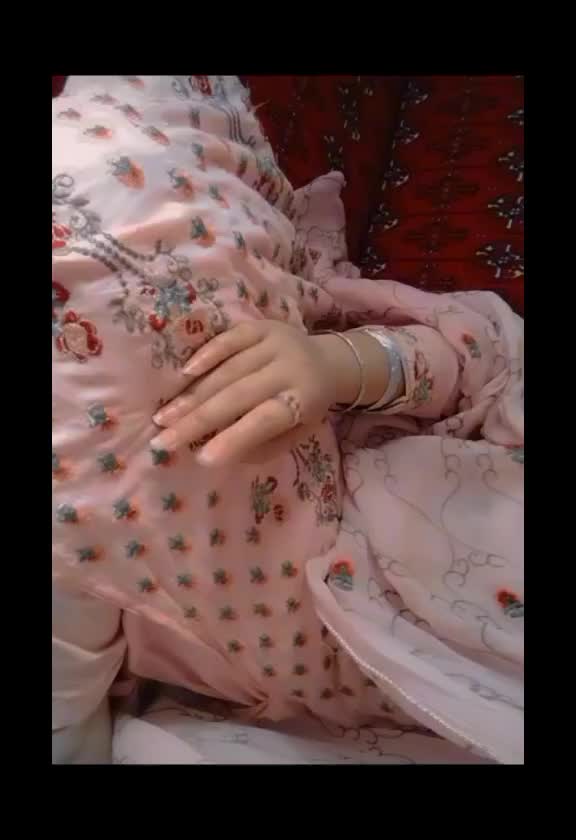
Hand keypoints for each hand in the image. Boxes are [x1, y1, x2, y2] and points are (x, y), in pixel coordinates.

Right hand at [151, 320, 365, 466]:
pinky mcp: (261, 326)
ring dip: (192, 395)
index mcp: (305, 399)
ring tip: (164, 417)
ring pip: (227, 370)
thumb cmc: (306, 406)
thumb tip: (216, 453)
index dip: (235, 439)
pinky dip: (206, 355)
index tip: (202, 459)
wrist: (329, 361)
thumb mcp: (298, 433)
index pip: (266, 420)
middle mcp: (290, 367)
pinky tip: (183, 376)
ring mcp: (275, 342)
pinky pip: (229, 339)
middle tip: (163, 441)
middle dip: (197, 420)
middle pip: (238, 395)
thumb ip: (264, 445)